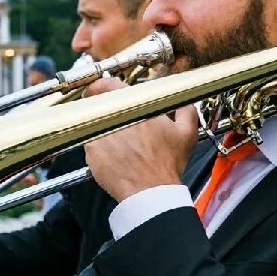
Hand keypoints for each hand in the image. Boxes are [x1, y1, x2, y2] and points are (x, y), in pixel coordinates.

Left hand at [82, 78, 197, 201]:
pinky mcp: (91, 150)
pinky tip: (111, 155)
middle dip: (104, 110)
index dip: (101, 85)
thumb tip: (183, 101)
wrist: (151, 191)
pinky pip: (90, 142)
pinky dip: (97, 146)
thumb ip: (185, 110)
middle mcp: (113, 116)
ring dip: (101, 128)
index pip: (109, 84)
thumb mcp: (187, 133)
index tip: (99, 89)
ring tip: (116, 142)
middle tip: (112, 120)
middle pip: (100, 104)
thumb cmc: (166, 164)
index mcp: (135, 106)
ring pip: (93, 123)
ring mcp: (99, 133)